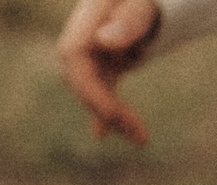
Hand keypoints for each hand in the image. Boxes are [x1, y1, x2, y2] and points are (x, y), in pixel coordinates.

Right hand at [55, 0, 160, 145]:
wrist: (143, 0)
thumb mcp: (142, 5)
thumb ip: (129, 20)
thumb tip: (104, 41)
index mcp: (86, 19)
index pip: (73, 56)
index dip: (88, 88)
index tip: (113, 113)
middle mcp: (81, 37)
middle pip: (80, 79)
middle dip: (104, 109)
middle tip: (139, 135)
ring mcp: (89, 51)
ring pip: (91, 90)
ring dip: (111, 116)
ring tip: (140, 139)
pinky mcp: (101, 62)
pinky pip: (100, 90)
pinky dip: (104, 111)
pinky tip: (100, 135)